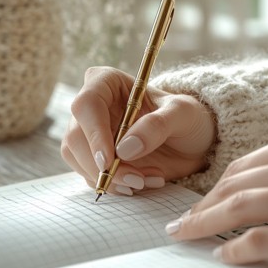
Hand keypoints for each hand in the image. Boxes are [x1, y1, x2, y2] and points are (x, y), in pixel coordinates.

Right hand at [61, 66, 216, 193]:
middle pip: (75, 137)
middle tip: (136, 181)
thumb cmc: (187, 118)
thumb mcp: (182, 114)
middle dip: (103, 166)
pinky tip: (142, 182)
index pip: (86, 104)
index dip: (94, 134)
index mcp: (107, 82)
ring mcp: (89, 133)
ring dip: (111, 179)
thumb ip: (157, 126)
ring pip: (78, 160)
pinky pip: (91, 176)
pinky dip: (115, 186)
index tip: (109, 161)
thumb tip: (124, 149)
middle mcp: (92, 106)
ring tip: (147, 180)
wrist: (191, 142)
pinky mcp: (93, 157)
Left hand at [166, 126, 267, 267]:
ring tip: (187, 238)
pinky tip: (224, 257)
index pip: (246, 164)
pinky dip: (237, 250)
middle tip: (182, 225)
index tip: (200, 202)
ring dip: (206, 225)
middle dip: (203, 206)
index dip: (216, 186)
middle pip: (236, 184)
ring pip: (241, 209)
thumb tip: (250, 189)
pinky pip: (264, 241)